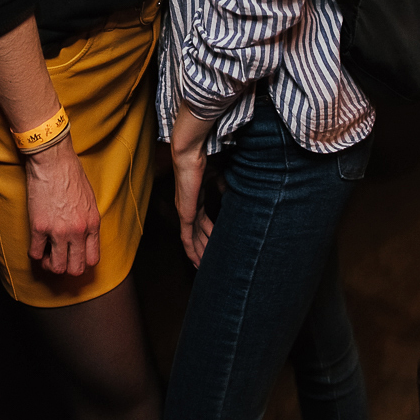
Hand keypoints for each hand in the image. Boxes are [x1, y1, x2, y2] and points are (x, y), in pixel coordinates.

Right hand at [25, 137, 99, 275]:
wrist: (52, 159)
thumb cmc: (70, 173)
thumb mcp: (89, 200)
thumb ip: (88, 221)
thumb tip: (83, 238)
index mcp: (92, 224)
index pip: (92, 259)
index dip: (81, 262)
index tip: (73, 256)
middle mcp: (78, 231)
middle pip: (75, 269)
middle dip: (66, 267)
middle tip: (58, 257)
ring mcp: (58, 230)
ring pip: (56, 267)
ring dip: (49, 264)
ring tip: (46, 254)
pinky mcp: (39, 226)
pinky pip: (35, 253)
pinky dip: (34, 253)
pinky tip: (35, 244)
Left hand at [170, 104, 215, 268]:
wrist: (191, 151)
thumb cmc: (205, 158)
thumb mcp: (220, 174)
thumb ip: (226, 186)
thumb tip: (234, 194)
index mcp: (195, 196)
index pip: (202, 221)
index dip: (208, 234)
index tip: (216, 243)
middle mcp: (188, 206)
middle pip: (197, 233)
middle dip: (204, 248)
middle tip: (211, 263)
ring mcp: (185, 210)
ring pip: (191, 239)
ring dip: (198, 253)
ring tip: (205, 268)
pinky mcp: (184, 214)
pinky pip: (186, 238)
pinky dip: (192, 251)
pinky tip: (197, 263)